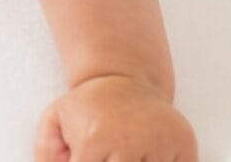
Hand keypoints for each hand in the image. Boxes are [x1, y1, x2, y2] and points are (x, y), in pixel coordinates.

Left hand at [34, 74, 197, 161]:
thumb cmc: (90, 106)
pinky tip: (149, 154)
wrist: (126, 76)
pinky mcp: (184, 145)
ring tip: (128, 149)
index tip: (92, 158)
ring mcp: (160, 144)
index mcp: (94, 139)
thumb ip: (46, 151)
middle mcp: (128, 141)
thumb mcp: (57, 119)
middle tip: (112, 153)